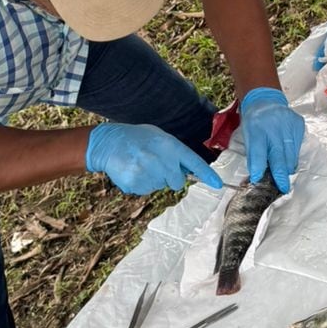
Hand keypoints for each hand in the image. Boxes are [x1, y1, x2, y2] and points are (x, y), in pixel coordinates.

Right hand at [86, 124, 222, 195]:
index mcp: (170, 145)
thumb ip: (175, 152)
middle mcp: (162, 160)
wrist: (108, 143)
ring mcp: (149, 174)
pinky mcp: (137, 184)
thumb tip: (189, 171)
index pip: (194, 162)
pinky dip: (141, 183)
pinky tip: (132, 170)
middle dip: (170, 176)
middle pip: (177, 181)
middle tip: (154, 163)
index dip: (207, 174)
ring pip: (160, 186)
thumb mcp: (159, 137)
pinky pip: (146, 190)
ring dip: (153, 178)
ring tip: (139, 163)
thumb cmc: (137, 138)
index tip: (218, 184)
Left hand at [240, 87, 304, 193]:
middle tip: (283, 188)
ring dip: (287, 167)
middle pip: (279, 157)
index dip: (258, 168)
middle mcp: (274, 126)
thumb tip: (258, 176)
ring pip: (291, 155)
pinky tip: (287, 155)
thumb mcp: (247, 135)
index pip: (258, 152)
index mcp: (256, 129)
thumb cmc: (254, 121)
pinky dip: (292, 156)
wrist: (265, 99)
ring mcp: (289, 125)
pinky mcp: (299, 125)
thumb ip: (253, 155)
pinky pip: (297, 148)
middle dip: (280, 176)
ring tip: (283, 173)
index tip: (259, 181)